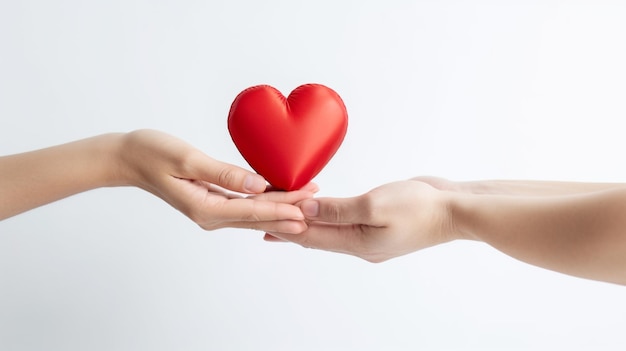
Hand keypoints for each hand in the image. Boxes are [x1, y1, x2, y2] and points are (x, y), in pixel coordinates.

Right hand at [116, 129, 315, 232]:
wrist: (127, 158)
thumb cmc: (152, 153)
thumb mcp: (187, 160)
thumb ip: (224, 174)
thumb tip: (258, 185)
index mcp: (206, 208)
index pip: (253, 210)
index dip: (283, 206)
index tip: (308, 204)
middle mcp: (211, 216)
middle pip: (258, 217)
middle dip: (289, 211)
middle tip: (318, 205)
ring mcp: (211, 212)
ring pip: (253, 214)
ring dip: (280, 209)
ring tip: (307, 203)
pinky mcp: (211, 203)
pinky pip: (244, 207)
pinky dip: (264, 203)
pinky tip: (279, 199)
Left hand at [265, 180, 457, 261]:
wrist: (455, 209)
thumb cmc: (420, 208)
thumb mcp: (374, 206)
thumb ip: (337, 210)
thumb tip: (305, 210)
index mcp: (358, 244)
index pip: (311, 237)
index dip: (285, 228)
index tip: (260, 219)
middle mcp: (361, 244)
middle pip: (317, 237)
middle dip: (290, 227)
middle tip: (262, 219)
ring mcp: (371, 235)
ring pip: (330, 230)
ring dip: (307, 221)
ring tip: (285, 216)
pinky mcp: (379, 222)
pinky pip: (345, 221)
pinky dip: (327, 215)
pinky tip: (320, 209)